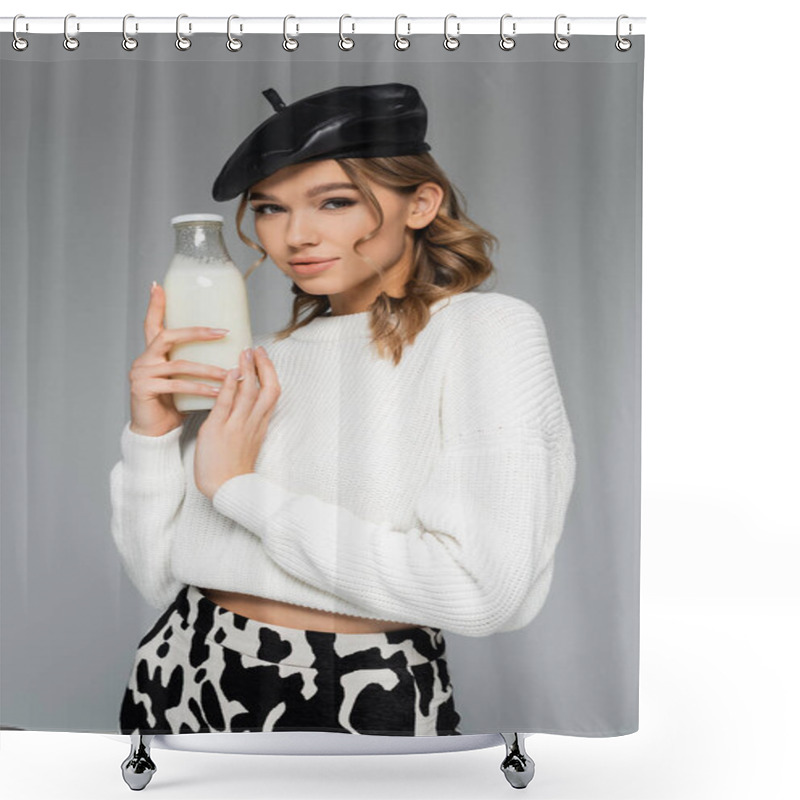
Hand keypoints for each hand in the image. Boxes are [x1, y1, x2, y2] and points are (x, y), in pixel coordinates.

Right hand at [129, 282, 229, 436]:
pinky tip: (217, 393)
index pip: (152, 322)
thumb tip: (227, 348)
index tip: (159, 285)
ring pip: (179, 364)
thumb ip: (192, 362)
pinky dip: (199, 389)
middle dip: (197, 332)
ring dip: (208, 369)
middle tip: (223, 331)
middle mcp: (144, 359)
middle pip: (168, 336)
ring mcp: (142, 374)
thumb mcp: (183, 378)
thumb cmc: (172, 404)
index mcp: (152, 353)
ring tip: (230, 373)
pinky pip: (177, 386)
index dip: (155, 304)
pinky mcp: (144, 390)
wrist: (154, 432)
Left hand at [194, 346, 280, 499]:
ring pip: (249, 392)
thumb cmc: (232, 468)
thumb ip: (247, 421)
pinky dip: (229, 386)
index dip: (270, 374)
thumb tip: (242, 403)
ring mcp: (237, 426)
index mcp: (260, 425)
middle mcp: (253, 423)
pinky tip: (229, 372)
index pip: (272, 394)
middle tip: (258, 349)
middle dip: (265, 366)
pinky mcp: (219, 430)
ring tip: (245, 351)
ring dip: (248, 369)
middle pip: (268, 389)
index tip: (264, 359)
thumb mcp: (247, 441)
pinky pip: (226, 404)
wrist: (226, 489)